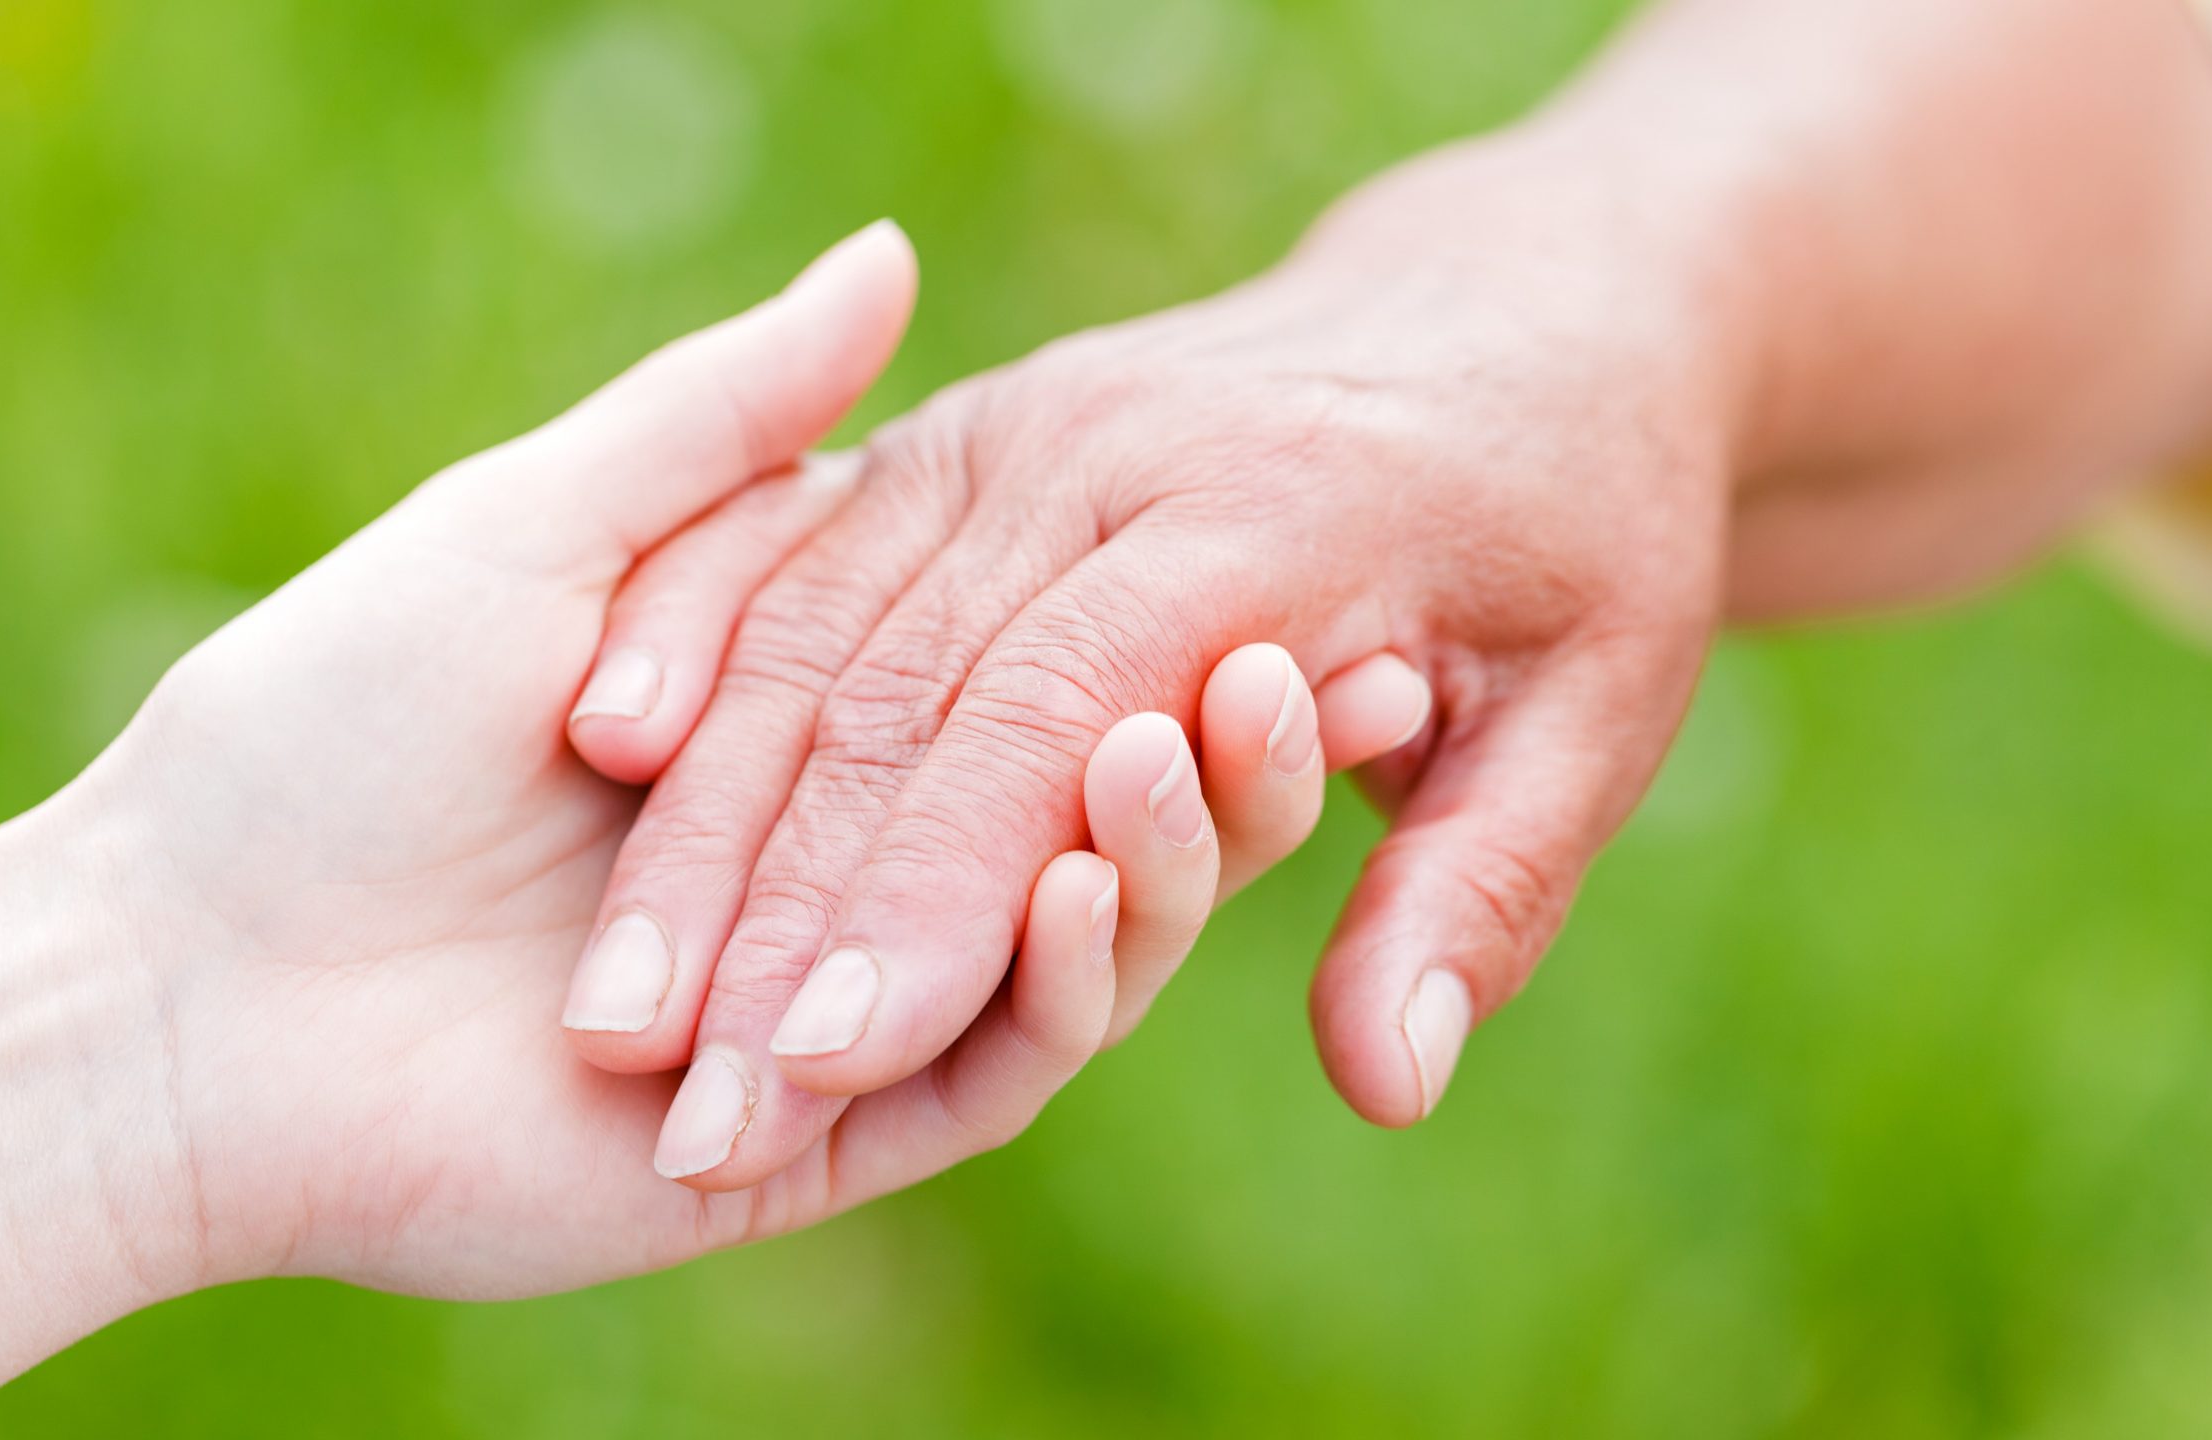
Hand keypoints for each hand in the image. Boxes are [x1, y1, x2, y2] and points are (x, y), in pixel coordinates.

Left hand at [60, 227, 1335, 1297]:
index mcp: (799, 724)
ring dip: (1155, 847)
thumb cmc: (334, 720)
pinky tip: (1086, 876)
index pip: (1021, 664)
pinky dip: (1061, 975)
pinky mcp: (822, 1133)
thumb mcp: (544, 528)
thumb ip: (730, 416)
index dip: (1151, 611)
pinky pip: (993, 1064)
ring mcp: (842, 1000)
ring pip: (1068, 940)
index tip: (1267, 544)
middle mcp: (841, 862)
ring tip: (1191, 733)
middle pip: (1075, 806)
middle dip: (1201, 737)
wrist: (195, 968)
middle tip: (1324, 650)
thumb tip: (893, 256)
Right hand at [558, 140, 1738, 1188]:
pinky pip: (797, 544)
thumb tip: (1388, 1084)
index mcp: (1279, 513)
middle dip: (787, 902)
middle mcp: (1112, 449)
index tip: (837, 1060)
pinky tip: (611, 753)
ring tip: (627, 1006)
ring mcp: (1011, 424)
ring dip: (715, 817)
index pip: (1062, 717)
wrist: (1510, 316)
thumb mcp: (1601, 712)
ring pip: (820, 625)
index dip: (944, 895)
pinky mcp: (951, 435)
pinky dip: (701, 643)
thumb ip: (1477, 890)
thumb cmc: (1573, 535)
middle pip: (907, 688)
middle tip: (693, 1090)